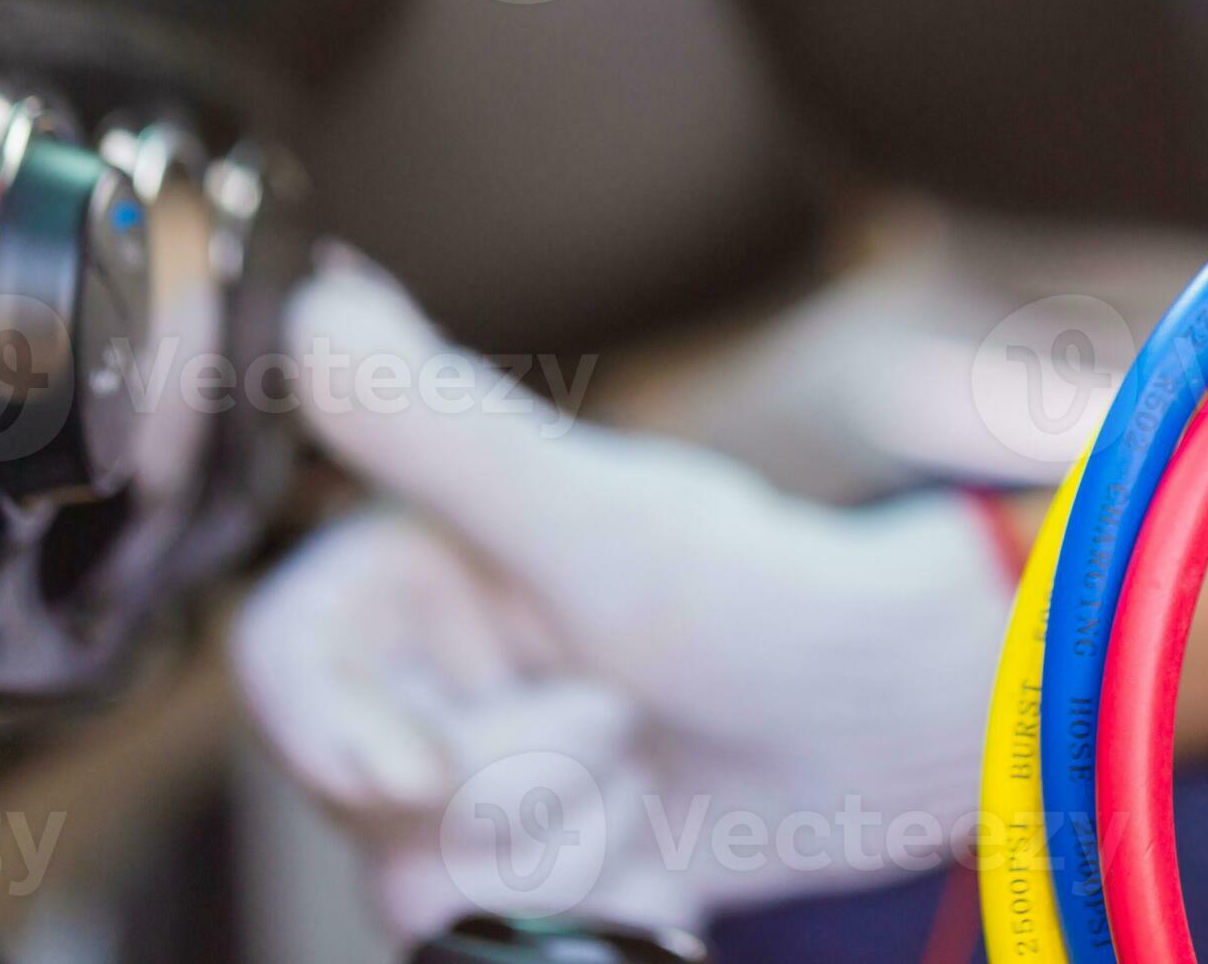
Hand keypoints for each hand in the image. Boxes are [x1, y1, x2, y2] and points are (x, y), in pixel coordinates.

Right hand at [232, 255, 1014, 936]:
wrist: (913, 721)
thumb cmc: (776, 594)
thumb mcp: (594, 519)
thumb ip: (440, 428)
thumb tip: (317, 304)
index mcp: (433, 567)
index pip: (294, 659)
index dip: (330, 728)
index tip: (406, 777)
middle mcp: (452, 667)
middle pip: (359, 789)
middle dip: (497, 785)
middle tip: (621, 725)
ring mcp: (504, 769)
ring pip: (428, 875)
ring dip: (556, 850)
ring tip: (651, 780)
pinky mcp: (560, 859)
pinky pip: (511, 929)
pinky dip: (595, 913)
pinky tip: (666, 870)